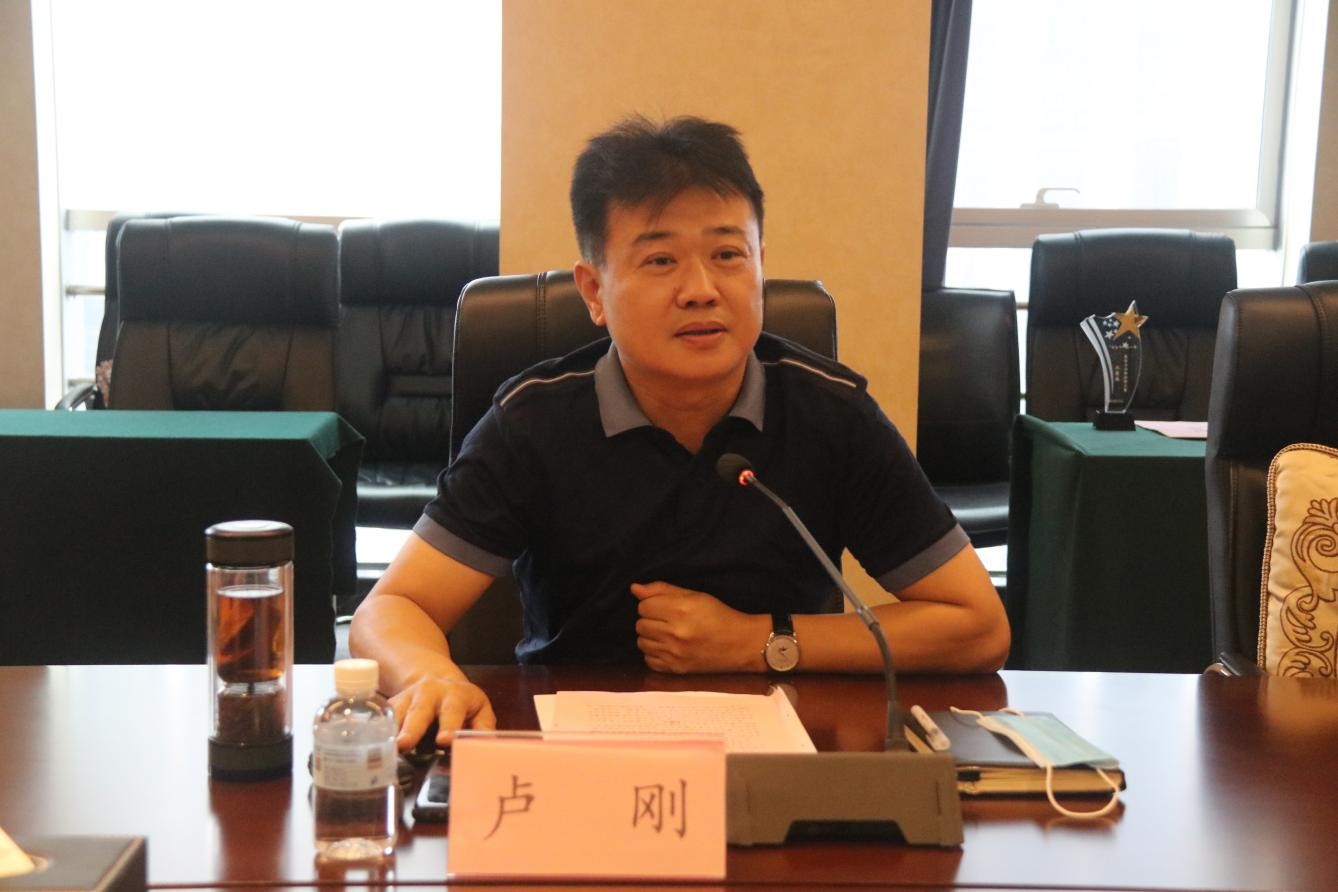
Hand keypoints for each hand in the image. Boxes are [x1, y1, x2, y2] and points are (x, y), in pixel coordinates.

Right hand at [387, 675, 496, 751]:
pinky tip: (371, 746)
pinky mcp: (391, 706)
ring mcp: (407, 698)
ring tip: (384, 750)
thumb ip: (483, 729)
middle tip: (404, 744)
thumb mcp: (479, 711)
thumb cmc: (462, 704)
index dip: (450, 725)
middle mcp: (429, 693)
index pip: (453, 711)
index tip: (445, 740)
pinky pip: (381, 719)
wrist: (435, 681)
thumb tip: (486, 748)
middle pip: (420, 710)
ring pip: (397, 714)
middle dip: (412, 728)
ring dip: (390, 732)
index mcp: (455, 695)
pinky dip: (376, 732)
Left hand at [631, 581, 766, 672]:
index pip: (644, 606)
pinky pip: (648, 660)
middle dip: (650, 619)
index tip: (664, 606)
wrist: (740, 644)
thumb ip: (663, 590)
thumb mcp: (695, 596)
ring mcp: (675, 654)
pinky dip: (654, 653)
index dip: (652, 603)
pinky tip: (668, 647)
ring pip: (641, 642)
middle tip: (667, 619)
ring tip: (667, 633)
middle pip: (640, 624)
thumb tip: (634, 588)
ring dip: (650, 636)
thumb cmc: (719, 616)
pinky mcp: (676, 669)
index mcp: (681, 611)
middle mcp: (675, 633)